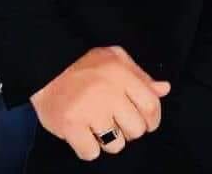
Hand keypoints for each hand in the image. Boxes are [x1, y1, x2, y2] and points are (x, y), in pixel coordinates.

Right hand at [29, 45, 171, 161]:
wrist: (46, 67)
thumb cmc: (85, 63)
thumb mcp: (116, 58)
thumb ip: (140, 75)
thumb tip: (164, 90)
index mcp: (121, 74)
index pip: (151, 105)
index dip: (153, 119)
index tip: (146, 122)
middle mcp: (108, 93)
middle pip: (136, 129)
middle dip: (130, 129)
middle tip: (117, 122)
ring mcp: (89, 111)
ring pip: (116, 145)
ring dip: (109, 140)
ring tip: (99, 126)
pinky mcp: (70, 126)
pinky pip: (91, 153)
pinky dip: (88, 148)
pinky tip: (84, 133)